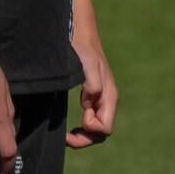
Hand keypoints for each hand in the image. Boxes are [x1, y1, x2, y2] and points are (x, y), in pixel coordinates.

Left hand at [68, 27, 116, 148]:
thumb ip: (92, 86)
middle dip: (85, 140)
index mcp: (108, 96)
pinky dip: (82, 128)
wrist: (81, 33)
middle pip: (102, 133)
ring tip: (67, 136)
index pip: (105, 128)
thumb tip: (87, 107)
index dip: (90, 129)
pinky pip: (92, 120)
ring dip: (84, 136)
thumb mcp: (87, 65)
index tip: (80, 116)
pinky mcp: (93, 97)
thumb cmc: (82, 48)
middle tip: (65, 139)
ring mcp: (101, 100)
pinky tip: (71, 126)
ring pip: (97, 129)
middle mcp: (107, 100)